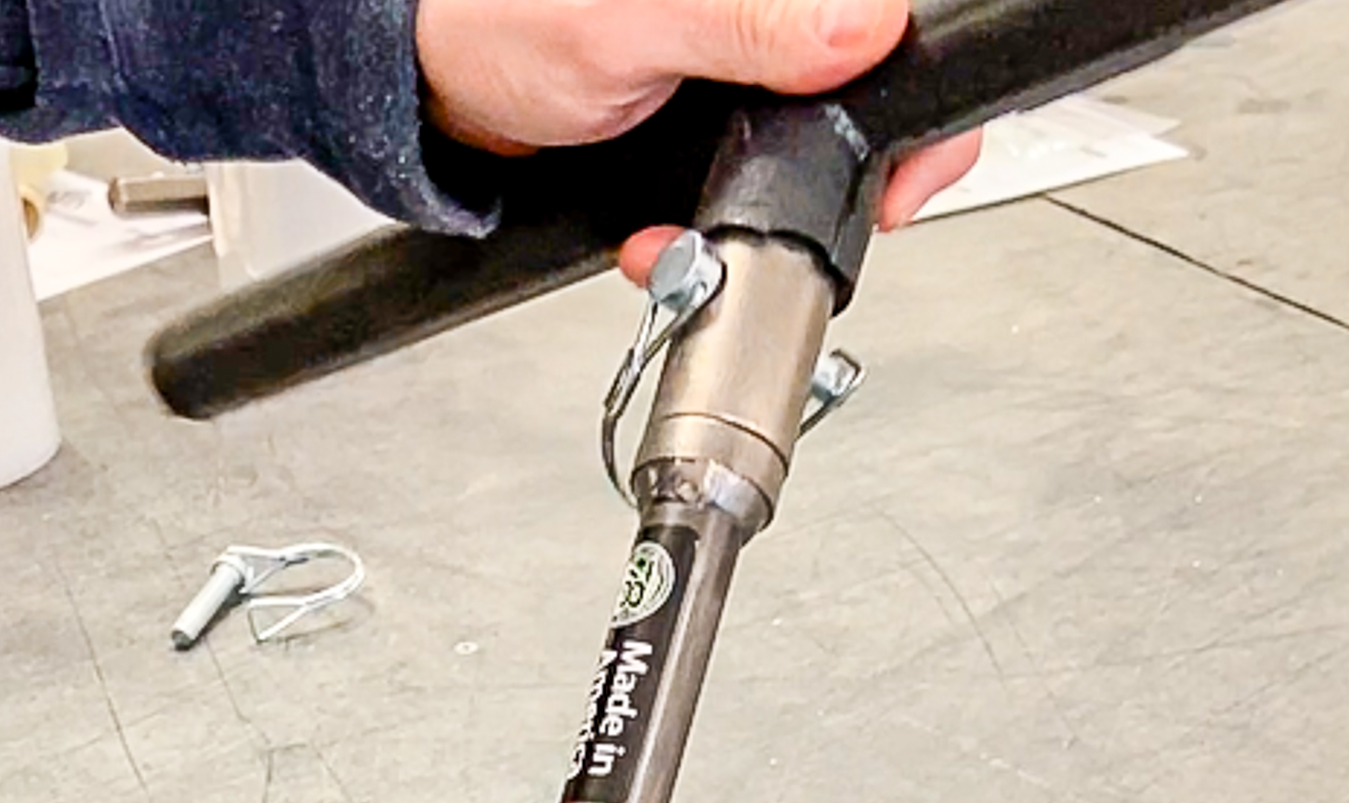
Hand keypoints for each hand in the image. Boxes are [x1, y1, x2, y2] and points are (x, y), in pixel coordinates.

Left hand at [415, 0, 982, 274]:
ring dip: (750, 220)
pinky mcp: (704, 120)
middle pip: (854, 104)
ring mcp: (735, 69)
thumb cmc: (498, 22)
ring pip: (796, 160)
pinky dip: (707, 227)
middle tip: (780, 231)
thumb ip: (746, 23)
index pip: (887, 29)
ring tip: (688, 236)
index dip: (910, 108)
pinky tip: (662, 232)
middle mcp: (760, 19)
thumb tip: (859, 26)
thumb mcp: (629, 28)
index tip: (896, 182)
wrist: (438, 91)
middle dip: (822, 189)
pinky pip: (737, 186)